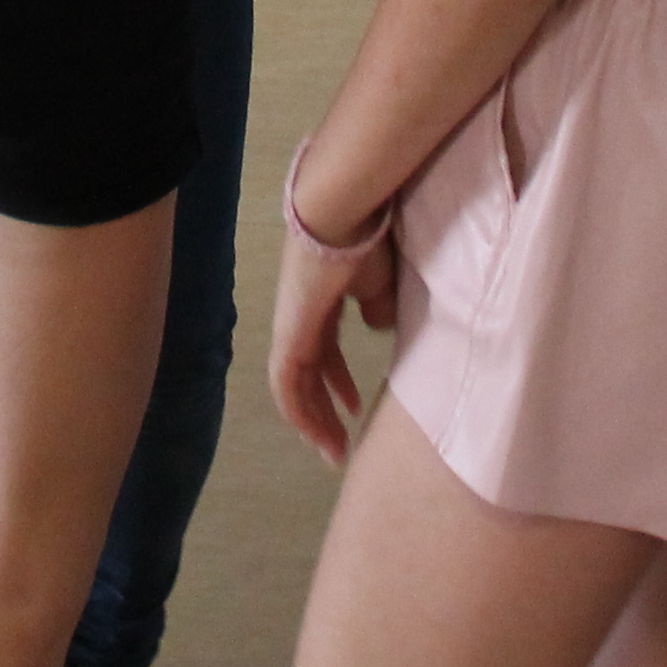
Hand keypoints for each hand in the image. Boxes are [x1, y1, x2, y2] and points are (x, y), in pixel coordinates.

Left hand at [268, 207, 400, 466]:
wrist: (342, 215)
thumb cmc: (366, 242)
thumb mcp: (380, 282)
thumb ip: (376, 306)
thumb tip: (375, 325)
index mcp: (321, 301)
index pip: (323, 351)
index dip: (337, 382)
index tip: (353, 407)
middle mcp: (300, 316)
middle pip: (306, 374)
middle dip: (322, 412)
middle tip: (338, 445)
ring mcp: (290, 326)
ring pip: (292, 386)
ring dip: (313, 422)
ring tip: (334, 451)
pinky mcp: (288, 335)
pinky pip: (286, 385)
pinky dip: (300, 413)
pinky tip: (318, 434)